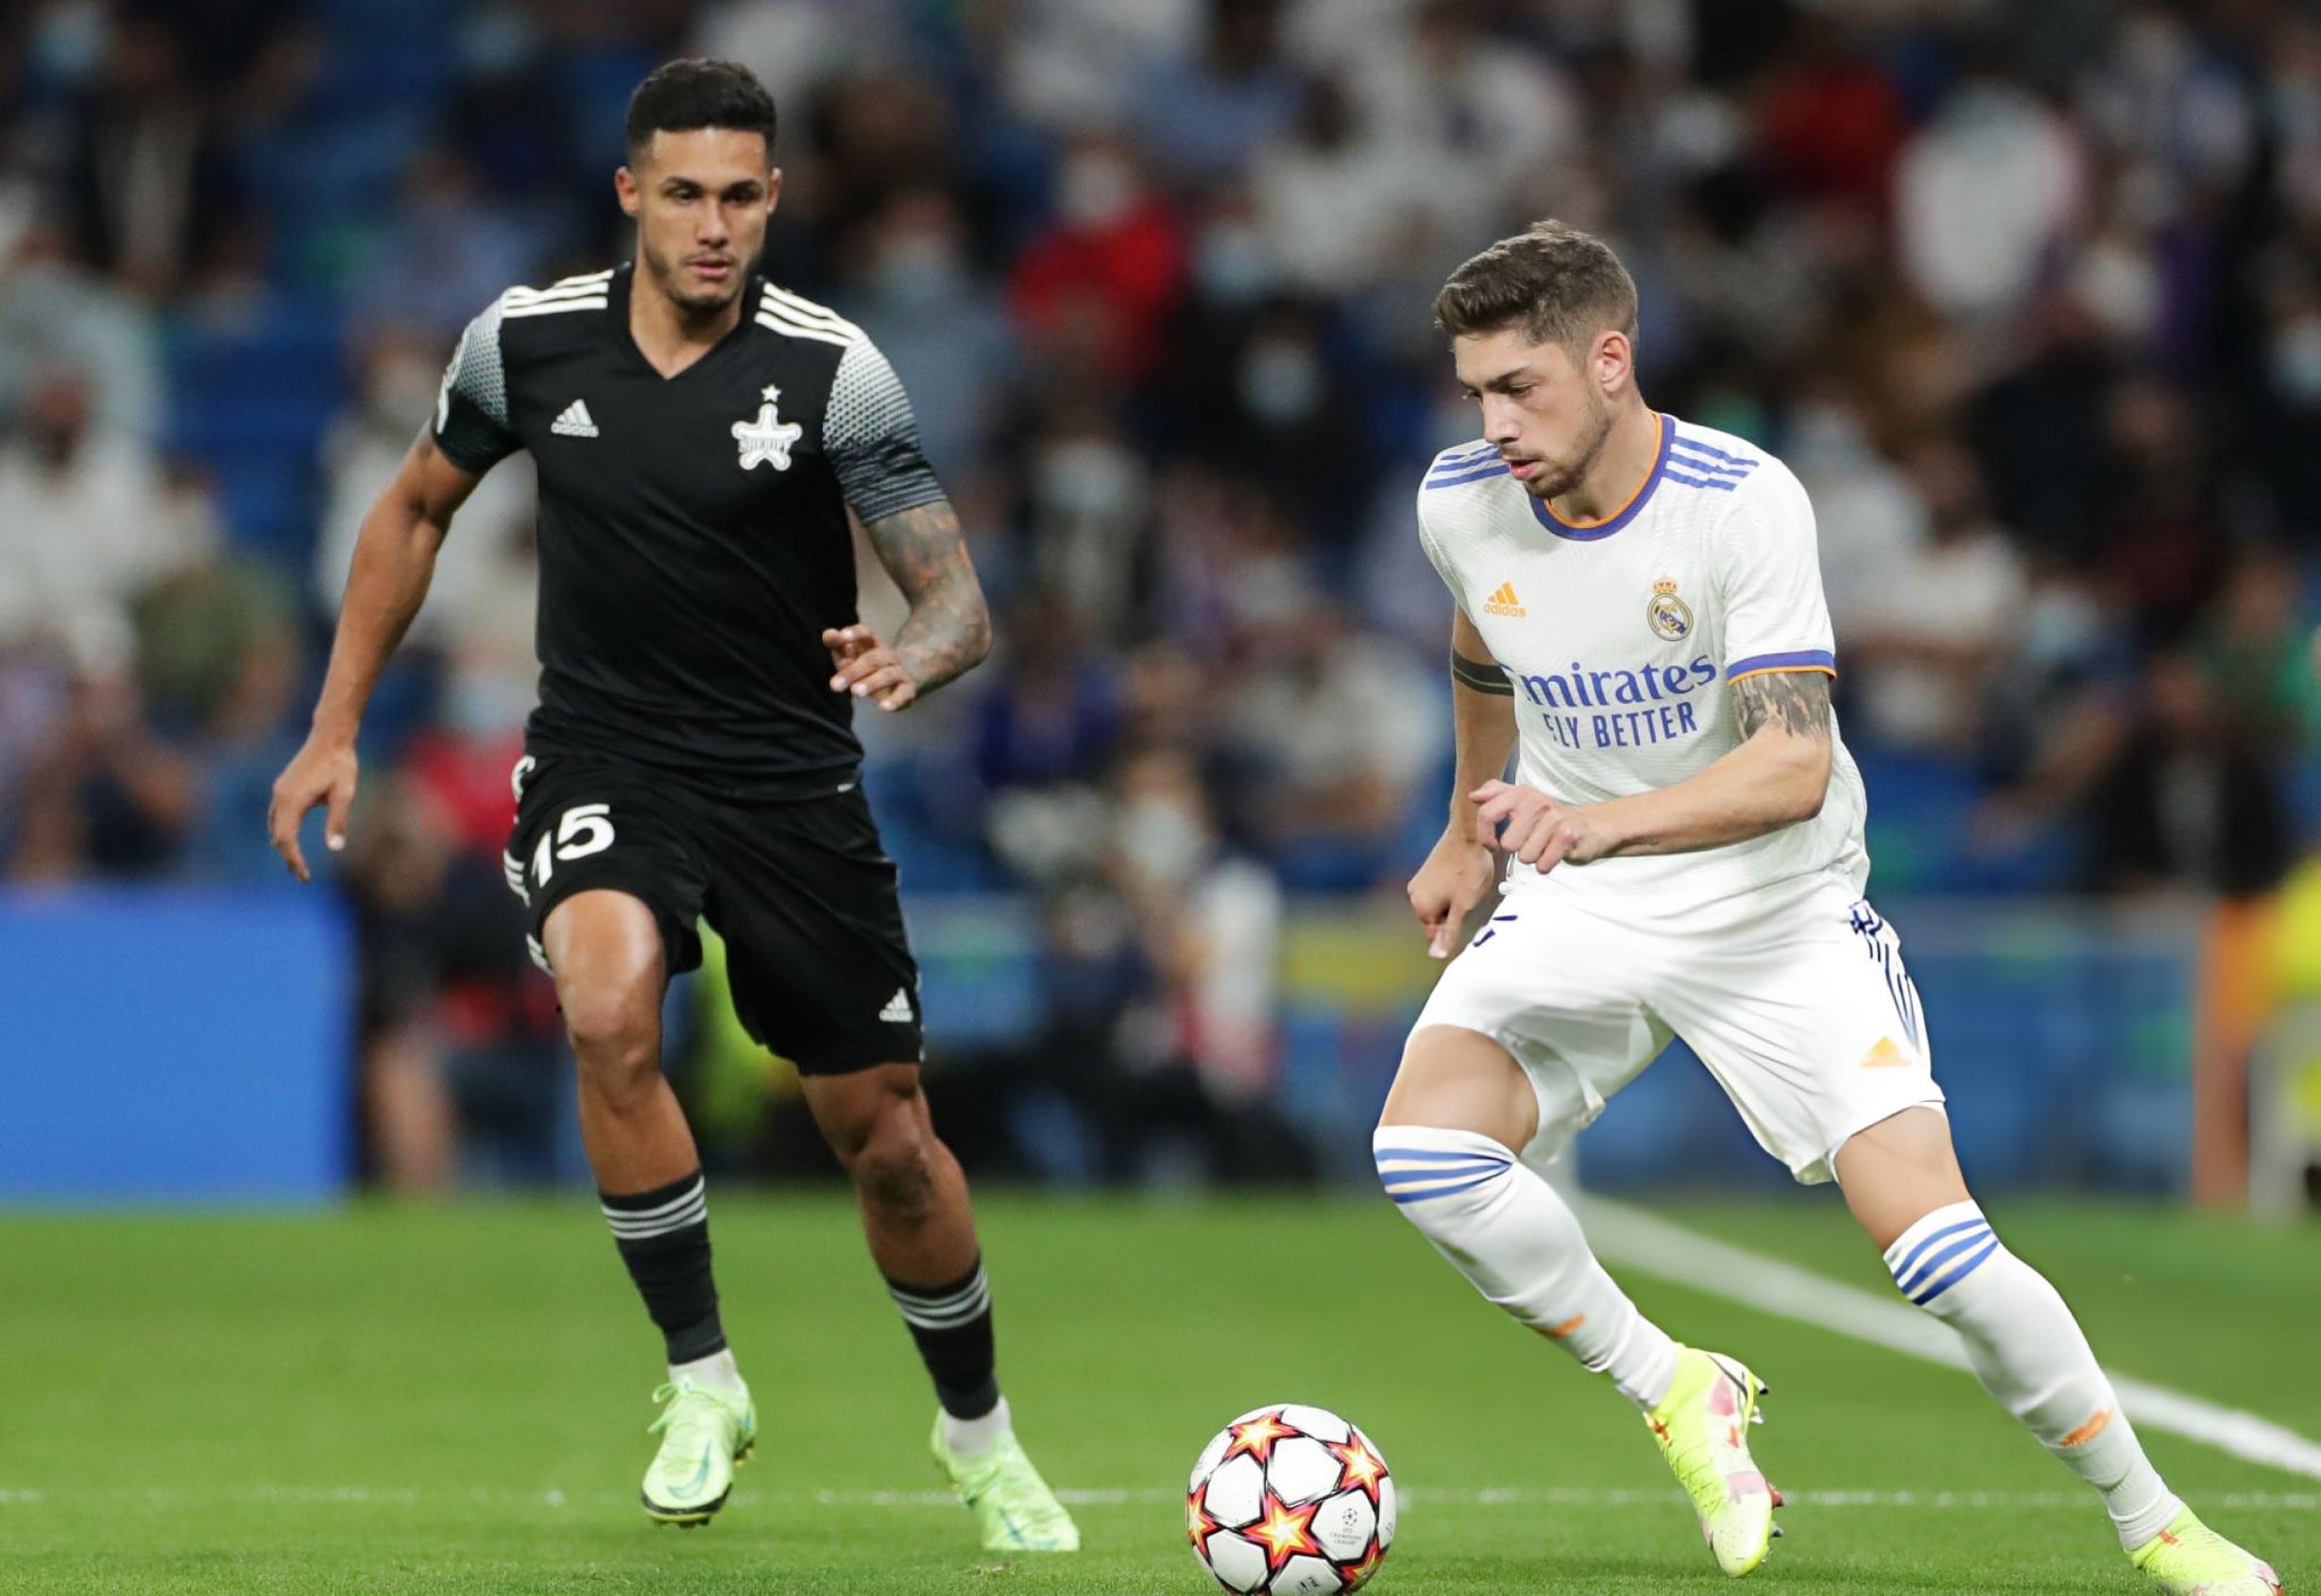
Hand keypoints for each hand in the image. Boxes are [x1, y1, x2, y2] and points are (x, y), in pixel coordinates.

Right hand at [268, 736, 357, 881]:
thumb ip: (338, 820)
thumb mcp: (345, 793)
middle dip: (288, 857)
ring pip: (275, 827)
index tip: (305, 876)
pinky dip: (282, 832)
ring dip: (284, 846)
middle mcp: (280, 797)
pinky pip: (277, 817)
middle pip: (278, 836)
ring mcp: (279, 791)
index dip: (294, 860)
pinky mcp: (283, 787)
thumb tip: (335, 848)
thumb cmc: (341, 764)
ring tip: (298, 863)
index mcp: (292, 800)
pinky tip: (292, 840)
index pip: (286, 840)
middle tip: (303, 876)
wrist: (331, 737)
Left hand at [823, 624, 918, 711]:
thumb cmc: (866, 667)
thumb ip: (838, 645)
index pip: (866, 633)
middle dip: (853, 671)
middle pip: (873, 659)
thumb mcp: (849, 655)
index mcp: (872, 644)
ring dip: (871, 683)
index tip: (843, 637)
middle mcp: (888, 655)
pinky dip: (894, 701)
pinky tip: (883, 708)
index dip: (855, 634)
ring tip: (855, 692)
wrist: (900, 679)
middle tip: (834, 685)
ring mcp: (899, 672)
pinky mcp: (907, 689)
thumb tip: (827, 634)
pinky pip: (903, 693)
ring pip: (887, 675)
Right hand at [1407, 829, 1497, 958]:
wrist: (1468, 834)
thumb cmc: (1468, 870)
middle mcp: (1414, 893)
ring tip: (1469, 885)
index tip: (1468, 907)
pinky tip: (1465, 877)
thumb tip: (1436, 956)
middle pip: (1436, 917)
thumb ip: (1449, 932)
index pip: (1436, 931)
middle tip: (1470, 895)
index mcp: (1420, 906)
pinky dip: (1451, 888)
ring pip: (1439, 902)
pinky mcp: (1428, 869)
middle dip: (1453, 912)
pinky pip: (1439, 889)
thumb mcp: (1463, 906)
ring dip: (1454, 900)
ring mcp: (1420, 880)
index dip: (1455, 923)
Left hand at [1471, 779, 1619, 869]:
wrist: (1592, 826)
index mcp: (1521, 793)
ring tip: (1545, 846)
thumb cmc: (1551, 817)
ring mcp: (1554, 819)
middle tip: (1531, 841)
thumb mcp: (1524, 800)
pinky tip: (1554, 854)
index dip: (1486, 836)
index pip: (1487, 814)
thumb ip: (1497, 794)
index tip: (1494, 844)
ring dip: (1533, 857)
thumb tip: (1473, 795)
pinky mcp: (1567, 837)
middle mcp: (1537, 802)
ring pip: (1525, 857)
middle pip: (1507, 843)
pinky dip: (1546, 865)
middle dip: (1518, 849)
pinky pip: (1542, 865)